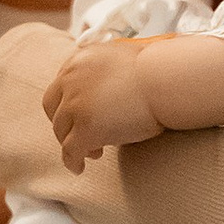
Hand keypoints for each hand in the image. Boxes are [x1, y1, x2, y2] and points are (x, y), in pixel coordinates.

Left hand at [43, 38, 165, 167]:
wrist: (167, 78)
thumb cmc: (159, 68)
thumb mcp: (124, 56)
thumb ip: (107, 69)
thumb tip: (112, 82)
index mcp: (79, 60)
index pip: (60, 87)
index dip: (67, 106)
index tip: (77, 117)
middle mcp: (71, 80)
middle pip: (55, 111)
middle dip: (66, 125)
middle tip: (82, 136)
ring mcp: (76, 105)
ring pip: (62, 132)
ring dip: (74, 144)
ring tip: (93, 152)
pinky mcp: (86, 128)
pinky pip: (71, 151)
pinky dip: (72, 161)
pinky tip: (79, 167)